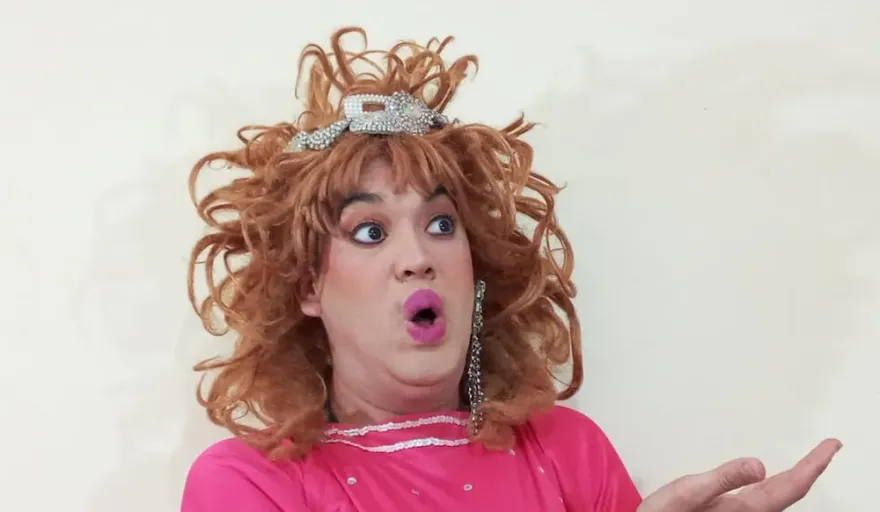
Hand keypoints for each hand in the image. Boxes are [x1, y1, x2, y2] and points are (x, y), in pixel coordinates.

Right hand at [638, 438, 841, 510]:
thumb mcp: (687, 492)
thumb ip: (722, 479)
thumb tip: (758, 465)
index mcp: (745, 509)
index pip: (790, 485)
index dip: (814, 464)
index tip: (831, 445)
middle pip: (790, 492)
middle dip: (810, 470)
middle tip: (828, 448)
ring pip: (780, 497)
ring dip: (797, 478)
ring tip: (809, 462)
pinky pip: (766, 500)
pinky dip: (779, 485)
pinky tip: (773, 481)